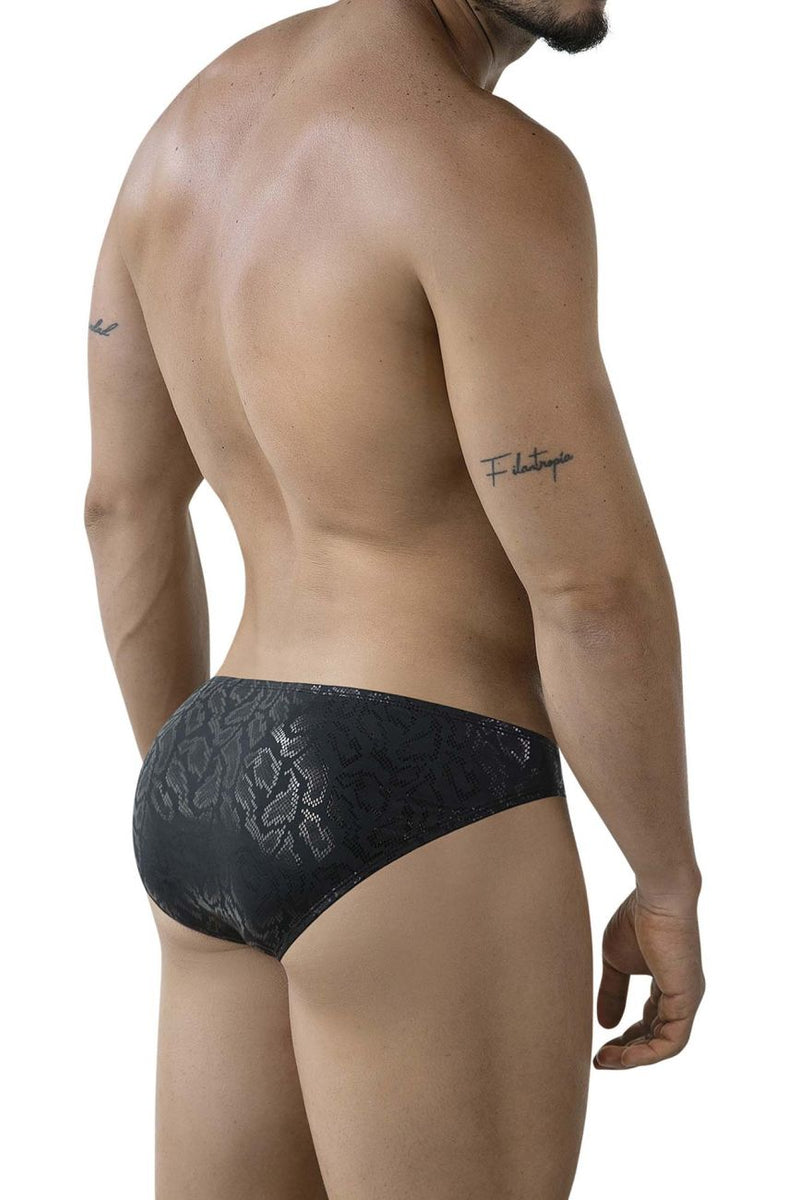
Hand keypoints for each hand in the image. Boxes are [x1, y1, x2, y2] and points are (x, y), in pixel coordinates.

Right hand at [593, 885, 704, 1068]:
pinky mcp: (687, 1000)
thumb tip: (604, 1025)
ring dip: (634, 1058)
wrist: (656, 896)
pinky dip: (647, 1054)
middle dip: (627, 1053)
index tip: (599, 1048)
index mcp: (667, 984)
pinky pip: (671, 1042)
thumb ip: (612, 992)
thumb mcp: (616, 961)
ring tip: (605, 1060)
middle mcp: (681, 995)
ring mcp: (687, 999)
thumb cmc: (637, 918)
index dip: (625, 1038)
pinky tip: (624, 1055)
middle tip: (599, 1061)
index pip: (649, 1022)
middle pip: (656, 1038)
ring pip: (664, 1045)